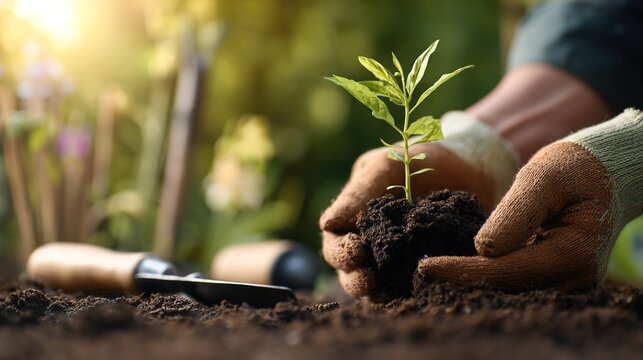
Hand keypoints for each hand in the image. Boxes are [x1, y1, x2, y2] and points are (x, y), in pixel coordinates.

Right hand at [320, 112, 519, 299]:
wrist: (476, 164)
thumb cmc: (426, 157)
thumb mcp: (388, 167)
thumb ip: (358, 194)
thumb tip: (326, 225)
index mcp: (356, 216)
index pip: (335, 241)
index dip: (340, 252)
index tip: (357, 251)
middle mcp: (372, 239)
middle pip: (349, 270)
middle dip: (354, 277)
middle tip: (370, 279)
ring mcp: (397, 256)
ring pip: (374, 284)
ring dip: (374, 292)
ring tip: (384, 292)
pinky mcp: (423, 267)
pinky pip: (408, 288)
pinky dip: (405, 294)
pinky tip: (413, 293)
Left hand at [415, 109, 642, 292]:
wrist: (605, 174)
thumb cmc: (575, 168)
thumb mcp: (543, 176)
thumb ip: (515, 213)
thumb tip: (482, 249)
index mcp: (573, 254)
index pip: (508, 272)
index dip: (464, 271)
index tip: (426, 266)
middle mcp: (572, 279)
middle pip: (506, 290)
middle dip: (462, 283)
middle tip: (420, 274)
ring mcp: (565, 283)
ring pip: (508, 292)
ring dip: (470, 284)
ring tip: (430, 274)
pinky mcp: (554, 278)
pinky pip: (515, 284)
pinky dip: (485, 278)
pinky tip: (456, 269)